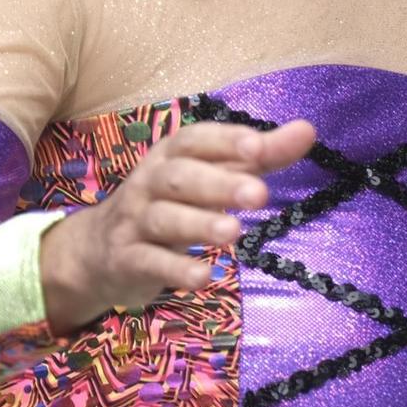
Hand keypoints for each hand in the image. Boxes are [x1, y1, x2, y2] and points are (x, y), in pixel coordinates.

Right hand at [39, 118, 316, 333]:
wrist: (99, 252)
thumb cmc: (169, 204)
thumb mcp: (210, 176)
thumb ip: (258, 157)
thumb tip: (307, 131)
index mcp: (171, 156)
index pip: (195, 139)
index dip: (225, 141)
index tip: (259, 146)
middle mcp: (150, 183)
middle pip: (180, 177)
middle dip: (219, 184)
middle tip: (259, 195)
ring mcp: (136, 222)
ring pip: (165, 218)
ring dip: (200, 224)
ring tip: (235, 232)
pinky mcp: (128, 260)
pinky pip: (150, 262)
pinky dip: (177, 269)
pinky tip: (206, 275)